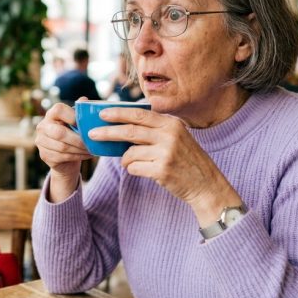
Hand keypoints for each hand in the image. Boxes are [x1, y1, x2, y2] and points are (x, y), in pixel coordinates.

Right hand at [35, 102, 92, 201]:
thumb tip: (84, 100)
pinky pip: (62, 157)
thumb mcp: (77, 122)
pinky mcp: (44, 155)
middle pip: (60, 132)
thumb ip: (80, 111)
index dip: (73, 116)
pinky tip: (87, 155)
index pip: (59, 110)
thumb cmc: (73, 134)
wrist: (65, 157)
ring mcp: (41, 141)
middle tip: (91, 142)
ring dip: (80, 149)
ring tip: (91, 149)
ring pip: (63, 147)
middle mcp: (42, 126)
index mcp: (51, 114)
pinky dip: (77, 156)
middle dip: (78, 139)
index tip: (86, 124)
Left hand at [90, 107, 242, 224]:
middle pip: (129, 131)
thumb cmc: (186, 160)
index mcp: (171, 123)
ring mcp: (166, 153)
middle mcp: (169, 135)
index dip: (118, 113)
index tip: (101, 113)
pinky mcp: (162, 170)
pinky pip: (135, 168)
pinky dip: (134, 170)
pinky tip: (144, 171)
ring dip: (124, 159)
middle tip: (92, 134)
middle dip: (107, 132)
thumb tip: (122, 126)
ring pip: (130, 153)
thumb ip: (154, 130)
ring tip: (129, 162)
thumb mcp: (176, 137)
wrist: (206, 184)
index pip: (139, 114)